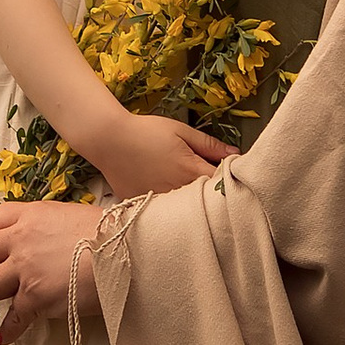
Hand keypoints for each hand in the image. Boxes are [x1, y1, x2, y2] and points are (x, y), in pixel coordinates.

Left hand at [0, 198, 117, 344]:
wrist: (131, 249)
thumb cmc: (114, 233)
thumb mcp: (75, 218)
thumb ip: (51, 231)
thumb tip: (46, 249)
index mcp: (31, 213)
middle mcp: (21, 238)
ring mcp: (25, 268)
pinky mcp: (36, 295)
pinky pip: (14, 317)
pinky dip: (8, 330)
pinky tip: (2, 338)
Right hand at [89, 111, 230, 196]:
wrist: (108, 140)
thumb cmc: (145, 131)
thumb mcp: (180, 130)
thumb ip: (209, 144)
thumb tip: (235, 153)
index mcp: (190, 171)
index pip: (222, 183)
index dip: (229, 178)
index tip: (231, 173)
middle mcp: (178, 192)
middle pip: (206, 200)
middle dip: (213, 193)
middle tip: (212, 182)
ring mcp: (161, 203)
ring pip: (186, 210)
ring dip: (193, 203)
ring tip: (188, 190)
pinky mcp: (145, 208)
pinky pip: (165, 213)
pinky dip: (171, 208)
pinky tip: (167, 196)